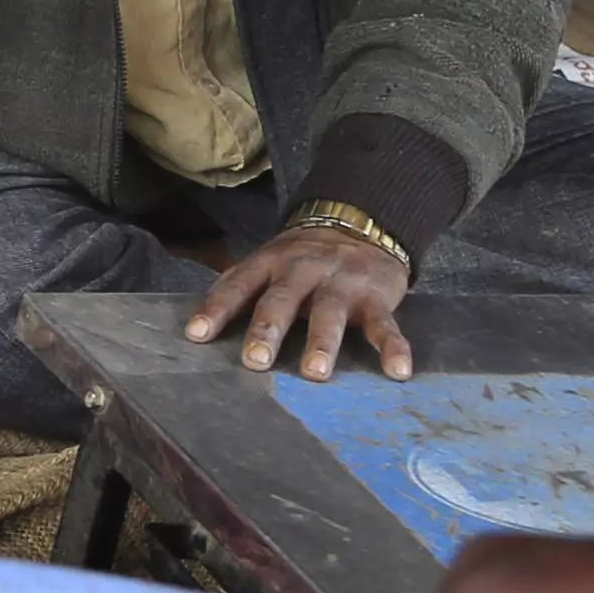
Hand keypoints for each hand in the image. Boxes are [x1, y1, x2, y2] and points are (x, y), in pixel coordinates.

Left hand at [182, 223, 411, 378]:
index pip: (238, 285)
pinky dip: (393, 348)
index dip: (216, 309)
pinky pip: (386, 325)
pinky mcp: (377, 297)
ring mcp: (342, 283)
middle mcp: (304, 270)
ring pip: (330, 312)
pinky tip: (397, 372)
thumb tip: (196, 325)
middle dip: (268, 329)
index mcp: (271, 262)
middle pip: (283, 299)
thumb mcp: (269, 259)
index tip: (196, 335)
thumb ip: (240, 286)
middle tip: (256, 360)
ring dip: (322, 342)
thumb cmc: (304, 256)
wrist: (362, 220)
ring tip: (314, 372)